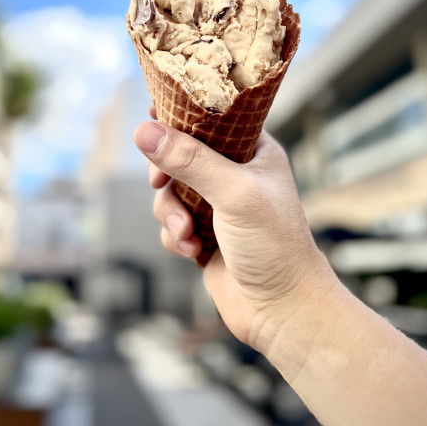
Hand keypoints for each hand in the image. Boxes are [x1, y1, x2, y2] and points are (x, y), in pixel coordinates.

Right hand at [135, 118, 331, 350]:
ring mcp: (218, 206)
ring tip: (187, 233)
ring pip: (170, 192)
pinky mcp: (204, 235)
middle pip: (180, 154)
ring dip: (170, 212)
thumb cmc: (274, 245)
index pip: (213, 117)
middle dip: (167, 174)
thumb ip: (189, 160)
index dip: (182, 115)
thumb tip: (144, 131)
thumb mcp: (233, 193)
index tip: (153, 114)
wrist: (282, 311)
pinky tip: (193, 251)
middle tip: (159, 181)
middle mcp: (236, 174)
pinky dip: (175, 236)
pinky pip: (171, 223)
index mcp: (254, 151)